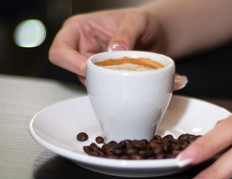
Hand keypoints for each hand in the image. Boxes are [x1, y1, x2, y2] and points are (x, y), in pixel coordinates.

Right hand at [49, 8, 164, 85]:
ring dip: (103, 80)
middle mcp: (81, 47)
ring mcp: (91, 63)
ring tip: (123, 70)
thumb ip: (125, 33)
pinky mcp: (102, 75)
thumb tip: (113, 50)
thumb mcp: (136, 21)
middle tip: (110, 72)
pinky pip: (101, 85)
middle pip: (71, 69)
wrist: (154, 34)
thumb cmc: (140, 22)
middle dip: (89, 74)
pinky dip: (111, 85)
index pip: (60, 49)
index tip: (88, 68)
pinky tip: (125, 77)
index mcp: (79, 29)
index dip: (70, 61)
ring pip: (86, 80)